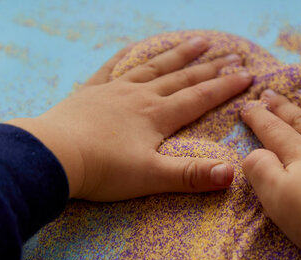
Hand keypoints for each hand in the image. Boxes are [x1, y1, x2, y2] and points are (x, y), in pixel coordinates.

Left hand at [7, 37, 251, 200]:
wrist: (52, 157)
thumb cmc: (103, 170)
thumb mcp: (152, 177)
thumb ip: (192, 175)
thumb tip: (232, 173)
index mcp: (157, 116)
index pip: (199, 98)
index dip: (225, 87)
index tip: (247, 75)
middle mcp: (140, 97)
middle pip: (182, 78)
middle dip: (210, 68)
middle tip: (232, 56)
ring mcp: (115, 91)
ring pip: (154, 67)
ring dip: (178, 54)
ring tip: (198, 41)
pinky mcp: (91, 92)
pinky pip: (113, 67)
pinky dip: (128, 56)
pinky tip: (136, 48)